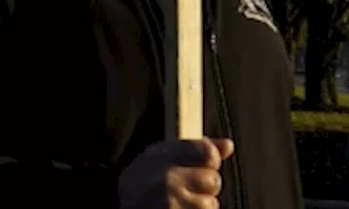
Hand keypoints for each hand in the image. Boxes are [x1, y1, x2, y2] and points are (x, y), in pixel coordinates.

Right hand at [118, 138, 234, 208]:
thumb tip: (228, 145)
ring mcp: (171, 203)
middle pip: (213, 180)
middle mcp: (168, 179)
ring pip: (211, 204)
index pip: (208, 153)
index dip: (210, 160)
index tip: (202, 164)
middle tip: (187, 187)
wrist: (120, 205)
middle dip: (205, 186)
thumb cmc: (143, 180)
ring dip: (200, 205)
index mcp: (164, 156)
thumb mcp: (162, 155)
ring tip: (181, 202)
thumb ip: (196, 148)